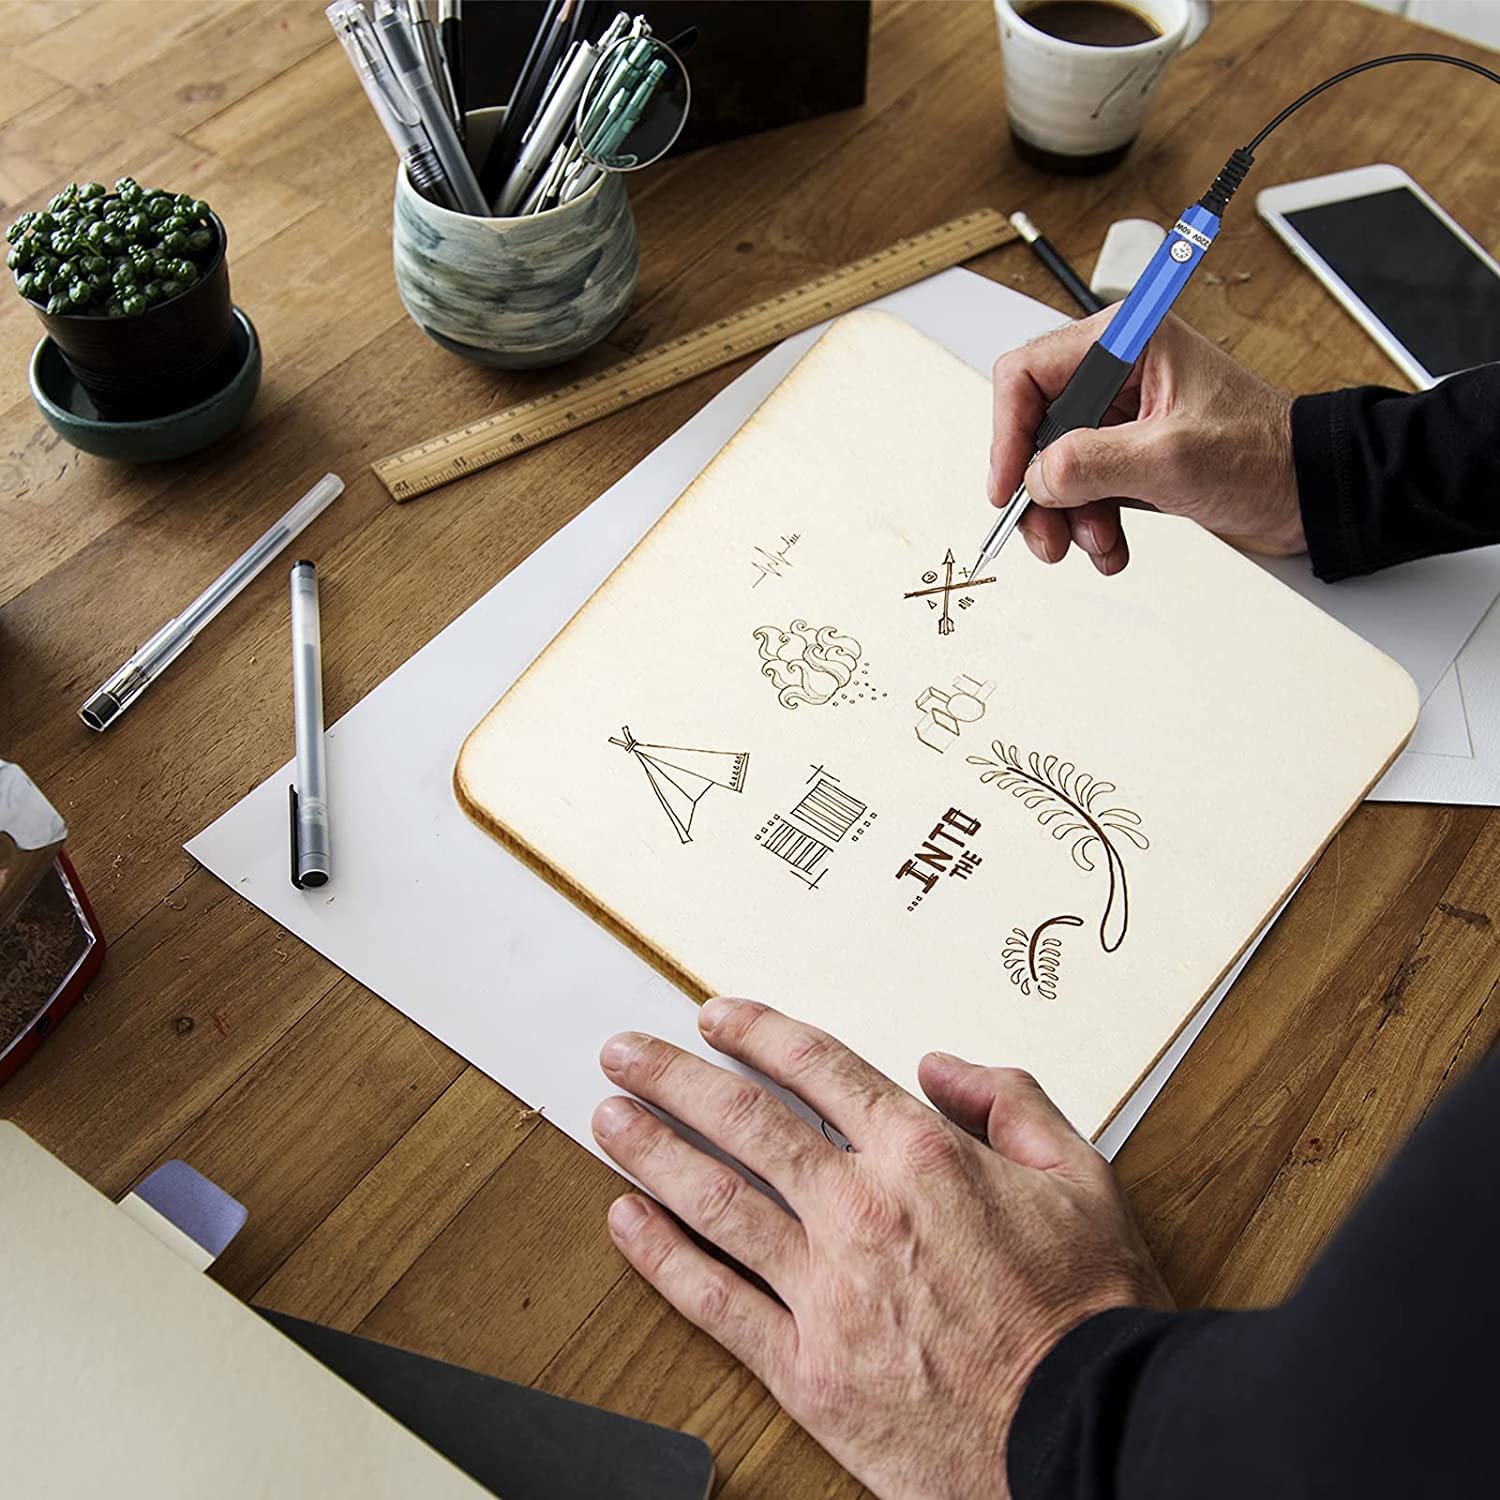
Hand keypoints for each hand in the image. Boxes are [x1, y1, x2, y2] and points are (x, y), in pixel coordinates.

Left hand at [592, 999, 1170, 1498]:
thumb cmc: (1087, 1314)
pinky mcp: (807, 1367)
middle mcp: (859, 1209)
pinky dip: (661, 1257)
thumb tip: (943, 1065)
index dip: (756, 1031)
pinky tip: (624, 1221)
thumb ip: (1012, 1101)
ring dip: (650, 1151)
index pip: (816, 1068)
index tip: (713, 1016)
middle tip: (626, 1051)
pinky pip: (715, 1300)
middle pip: (744, 1122)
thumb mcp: (1082, 1179)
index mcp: (921, 1157)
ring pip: (714, 1200)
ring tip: (607, 1116)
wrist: (1086, 1437)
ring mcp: (825, 1290)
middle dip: (674, 1076)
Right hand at [989, 311, 1302, 573]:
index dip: (1009, 432)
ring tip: (1095, 545)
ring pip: (1056, 467)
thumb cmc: (1266, 454)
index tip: (1010, 485)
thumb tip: (1036, 477)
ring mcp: (1123, 415)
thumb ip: (1093, 463)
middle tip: (1048, 534)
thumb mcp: (1171, 458)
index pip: (1029, 374)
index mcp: (1127, 342)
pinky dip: (1089, 523)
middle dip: (1041, 488)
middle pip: (1038, 428)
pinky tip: (1110, 547)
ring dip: (1067, 515)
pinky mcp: (1131, 452)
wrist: (1309, 492)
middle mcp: (1119, 371)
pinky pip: (1084, 488)